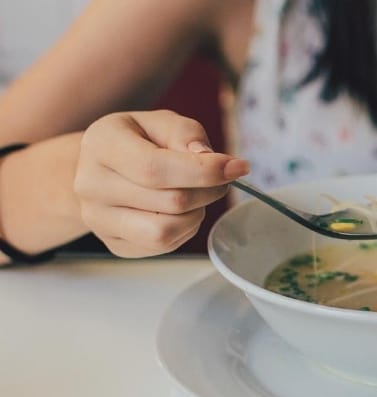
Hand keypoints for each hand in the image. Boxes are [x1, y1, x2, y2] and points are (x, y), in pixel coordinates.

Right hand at [74, 110, 248, 256]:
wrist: (101, 168)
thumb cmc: (138, 141)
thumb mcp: (160, 122)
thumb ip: (186, 134)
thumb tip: (210, 159)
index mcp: (101, 145)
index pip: (155, 168)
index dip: (203, 171)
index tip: (237, 167)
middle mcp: (91, 185)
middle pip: (170, 202)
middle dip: (209, 191)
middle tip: (221, 179)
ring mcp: (99, 219)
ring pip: (165, 232)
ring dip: (196, 214)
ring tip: (197, 195)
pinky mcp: (114, 243)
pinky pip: (162, 247)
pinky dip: (184, 230)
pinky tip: (181, 212)